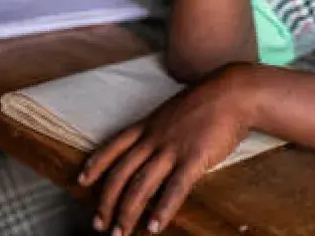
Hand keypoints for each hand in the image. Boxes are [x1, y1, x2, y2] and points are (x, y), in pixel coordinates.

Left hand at [80, 67, 255, 235]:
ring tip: (121, 233)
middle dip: (107, 202)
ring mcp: (172, 149)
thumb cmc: (206, 102)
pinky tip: (154, 227)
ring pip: (141, 185)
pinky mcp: (193, 159)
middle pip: (121, 173)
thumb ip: (159, 131)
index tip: (82, 182)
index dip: (95, 165)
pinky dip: (162, 210)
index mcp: (147, 125)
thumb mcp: (172, 112)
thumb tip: (152, 151)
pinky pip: (173, 189)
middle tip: (99, 224)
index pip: (113, 146)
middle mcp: (153, 138)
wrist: (232, 92)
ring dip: (128, 212)